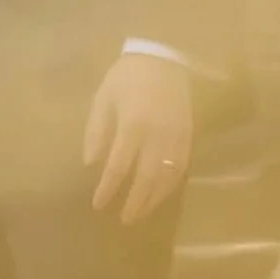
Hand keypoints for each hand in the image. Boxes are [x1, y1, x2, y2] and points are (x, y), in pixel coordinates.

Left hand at [84, 51, 191, 225]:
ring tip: (140, 214)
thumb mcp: (103, 99)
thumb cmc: (126, 77)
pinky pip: (181, 169)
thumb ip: (96, 131)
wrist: (162, 58)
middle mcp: (156, 136)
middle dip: (134, 202)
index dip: (107, 189)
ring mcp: (176, 138)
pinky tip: (160, 195)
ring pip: (166, 178)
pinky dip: (170, 186)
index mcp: (132, 125)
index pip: (118, 167)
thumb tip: (91, 163)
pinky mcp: (188, 136)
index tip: (98, 204)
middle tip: (124, 220)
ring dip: (153, 200)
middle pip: (146, 179)